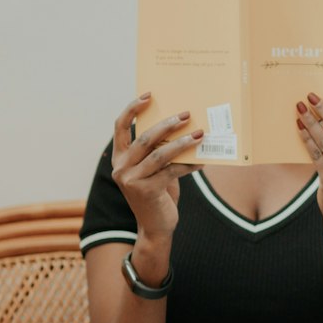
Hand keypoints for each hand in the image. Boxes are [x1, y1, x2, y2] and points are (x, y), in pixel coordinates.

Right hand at [109, 93, 203, 241]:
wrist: (156, 227)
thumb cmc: (158, 192)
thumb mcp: (152, 169)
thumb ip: (156, 151)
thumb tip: (181, 125)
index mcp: (119, 157)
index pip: (119, 126)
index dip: (132, 108)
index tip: (149, 95)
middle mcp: (121, 167)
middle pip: (144, 137)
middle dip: (167, 124)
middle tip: (186, 114)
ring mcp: (132, 180)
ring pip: (159, 154)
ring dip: (182, 142)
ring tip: (199, 134)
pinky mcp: (146, 191)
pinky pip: (172, 171)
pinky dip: (189, 164)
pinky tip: (203, 160)